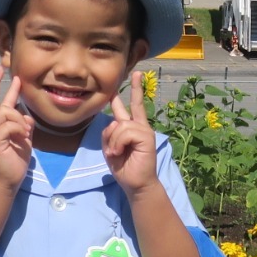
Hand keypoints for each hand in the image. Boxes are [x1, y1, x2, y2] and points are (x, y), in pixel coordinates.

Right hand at [0, 64, 32, 188]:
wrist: (8, 177)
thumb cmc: (15, 158)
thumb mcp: (24, 137)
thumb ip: (24, 125)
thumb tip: (27, 116)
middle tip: (1, 67)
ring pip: (6, 111)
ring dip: (19, 119)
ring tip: (26, 132)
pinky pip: (9, 125)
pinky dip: (19, 128)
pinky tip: (24, 137)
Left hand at [101, 71, 159, 197]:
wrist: (136, 184)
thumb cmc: (123, 167)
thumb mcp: (110, 148)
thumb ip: (110, 133)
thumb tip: (115, 123)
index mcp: (132, 128)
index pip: (132, 105)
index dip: (133, 90)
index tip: (136, 75)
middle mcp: (140, 126)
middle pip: (134, 105)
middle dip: (136, 88)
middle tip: (137, 72)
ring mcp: (145, 131)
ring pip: (120, 125)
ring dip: (112, 141)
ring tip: (114, 153)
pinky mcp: (146, 138)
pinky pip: (125, 132)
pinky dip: (117, 143)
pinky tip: (118, 153)